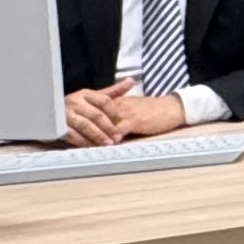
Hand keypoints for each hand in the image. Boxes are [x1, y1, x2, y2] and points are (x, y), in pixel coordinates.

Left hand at [64, 79, 185, 144]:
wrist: (172, 108)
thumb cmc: (154, 110)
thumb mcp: (133, 107)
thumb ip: (118, 113)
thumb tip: (105, 123)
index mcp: (118, 101)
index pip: (94, 106)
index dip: (83, 115)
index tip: (72, 123)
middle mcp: (119, 104)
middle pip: (95, 113)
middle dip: (83, 124)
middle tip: (71, 133)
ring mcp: (125, 112)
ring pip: (103, 121)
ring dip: (93, 132)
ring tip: (83, 141)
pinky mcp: (134, 120)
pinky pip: (118, 128)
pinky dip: (109, 135)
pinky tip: (103, 143)